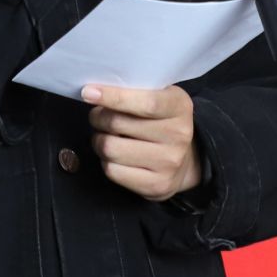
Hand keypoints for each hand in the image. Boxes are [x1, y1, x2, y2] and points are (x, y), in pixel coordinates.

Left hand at [83, 83, 203, 201]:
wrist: (188, 160)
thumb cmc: (162, 121)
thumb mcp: (159, 97)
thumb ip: (135, 92)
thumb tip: (95, 93)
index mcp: (179, 107)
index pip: (145, 103)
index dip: (114, 97)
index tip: (88, 93)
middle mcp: (178, 135)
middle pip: (118, 124)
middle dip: (98, 117)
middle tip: (98, 116)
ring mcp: (168, 163)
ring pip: (110, 148)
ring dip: (99, 140)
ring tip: (105, 136)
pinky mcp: (156, 185)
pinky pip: (113, 171)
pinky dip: (105, 161)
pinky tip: (114, 155)